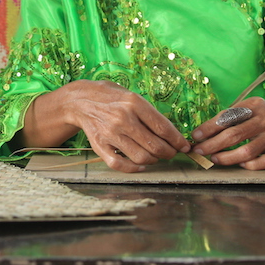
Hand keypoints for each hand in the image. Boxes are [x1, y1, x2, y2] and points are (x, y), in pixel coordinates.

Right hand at [57, 80, 191, 172]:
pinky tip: (141, 164)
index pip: (163, 128)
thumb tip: (172, 134)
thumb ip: (150, 114)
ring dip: (154, 160)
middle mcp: (123, 119)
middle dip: (169, 153)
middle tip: (171, 152)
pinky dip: (134, 168)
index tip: (184, 146)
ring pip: (141, 157)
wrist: (80, 100)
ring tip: (156, 156)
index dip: (178, 141)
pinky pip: (120, 164)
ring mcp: (110, 133)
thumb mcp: (133, 96)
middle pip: (155, 146)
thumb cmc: (111, 97)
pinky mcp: (100, 145)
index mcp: (134, 103)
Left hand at [189, 98, 264, 169]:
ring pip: (248, 151)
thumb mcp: (246, 108)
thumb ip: (227, 118)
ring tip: (214, 159)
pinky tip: (240, 164)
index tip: (195, 136)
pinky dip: (251, 165)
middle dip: (213, 144)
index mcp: (254, 105)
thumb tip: (201, 133)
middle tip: (200, 151)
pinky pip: (264, 162)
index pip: (228, 117)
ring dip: (227, 157)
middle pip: (235, 135)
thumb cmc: (259, 116)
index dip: (209, 128)